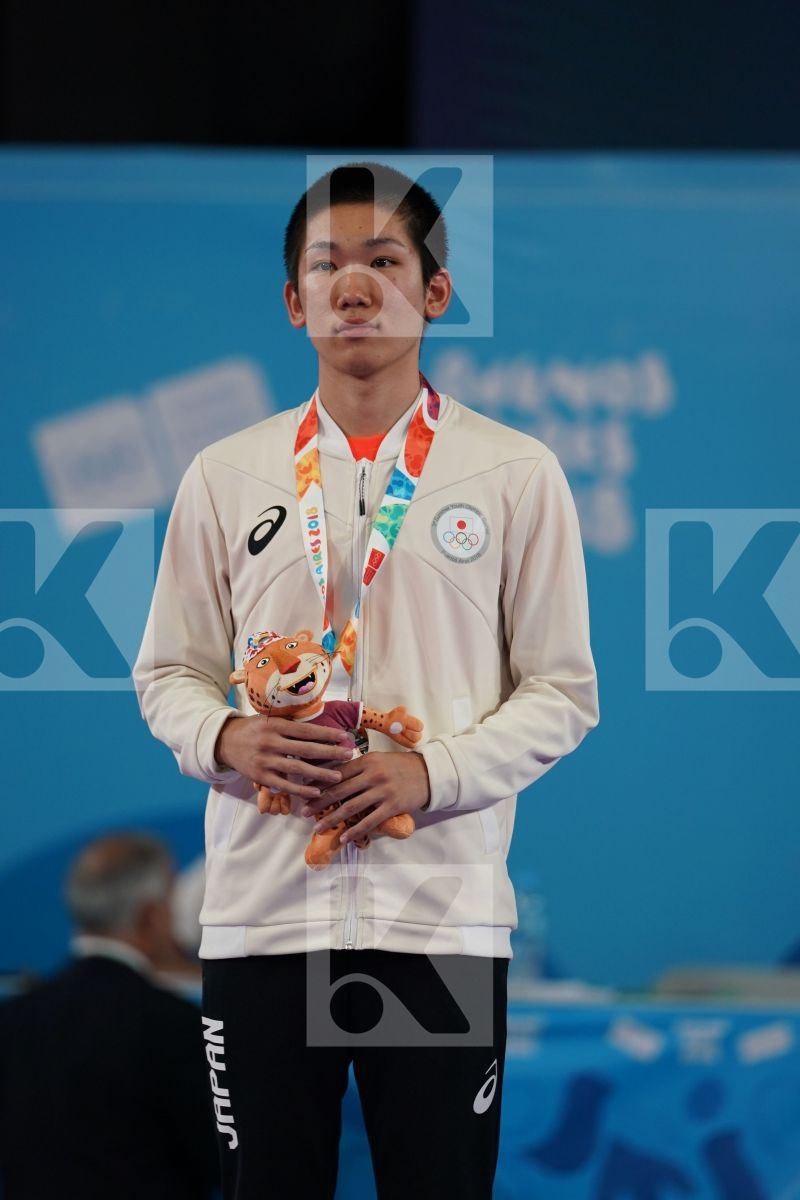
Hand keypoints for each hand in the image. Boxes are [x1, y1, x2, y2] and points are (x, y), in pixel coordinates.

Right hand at [215, 714, 353, 800]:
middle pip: (306, 749)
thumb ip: (290, 724)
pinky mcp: (261, 777)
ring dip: (320, 774)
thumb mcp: (269, 719)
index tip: (344, 737)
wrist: (224, 742)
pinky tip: (316, 792)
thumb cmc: (253, 729)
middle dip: (330, 752)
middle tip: (349, 754)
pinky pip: (284, 785)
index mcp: (275, 725)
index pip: (306, 730)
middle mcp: (271, 742)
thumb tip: (319, 727)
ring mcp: (265, 761)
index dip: (326, 734)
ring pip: (297, 769)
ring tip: (338, 776)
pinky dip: (301, 789)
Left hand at [302, 752, 429, 844]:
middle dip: (319, 803)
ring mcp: (383, 791)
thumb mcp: (378, 760)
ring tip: (319, 828)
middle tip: (304, 813)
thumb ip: (359, 768)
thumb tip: (333, 777)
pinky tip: (344, 838)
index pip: (337, 773)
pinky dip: (355, 831)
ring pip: (351, 807)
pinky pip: (370, 821)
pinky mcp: (392, 806)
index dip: (320, 783)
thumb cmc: (400, 766)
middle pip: (340, 791)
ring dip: (332, 819)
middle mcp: (373, 774)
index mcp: (367, 760)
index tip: (305, 792)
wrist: (429, 773)